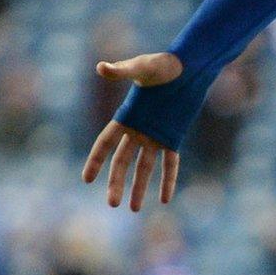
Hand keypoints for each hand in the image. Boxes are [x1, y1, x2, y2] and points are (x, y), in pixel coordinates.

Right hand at [81, 51, 183, 209]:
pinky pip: (170, 163)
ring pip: (144, 167)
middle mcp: (138, 130)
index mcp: (126, 116)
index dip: (96, 161)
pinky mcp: (173, 136)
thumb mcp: (140, 68)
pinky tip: (166, 198)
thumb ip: (121, 71)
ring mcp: (155, 135)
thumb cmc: (162, 65)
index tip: (86, 179)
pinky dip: (168, 180)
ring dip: (139, 187)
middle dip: (116, 183)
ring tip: (134, 209)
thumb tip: (101, 67)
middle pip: (122, 161)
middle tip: (111, 204)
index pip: (105, 143)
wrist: (189, 67)